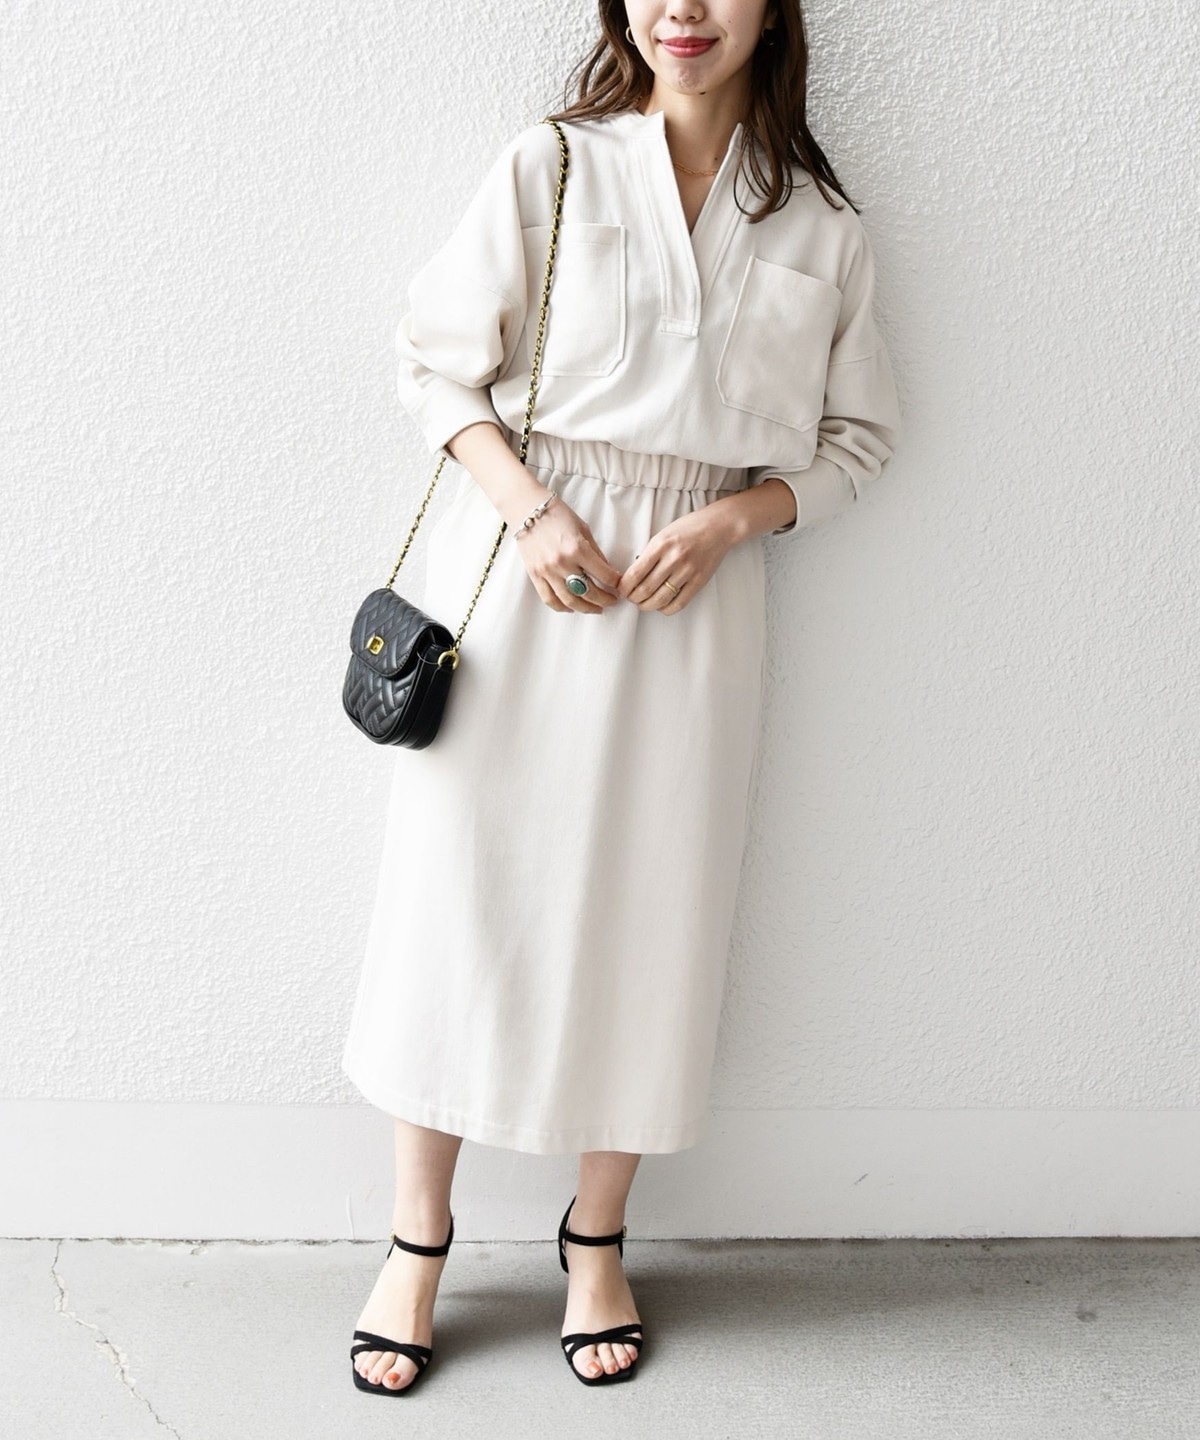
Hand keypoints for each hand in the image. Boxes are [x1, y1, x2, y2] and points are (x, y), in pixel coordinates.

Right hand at [514, 496, 624, 613]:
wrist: (527, 509)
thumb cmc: (558, 515)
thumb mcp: (583, 530)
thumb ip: (595, 552)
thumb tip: (608, 572)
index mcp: (578, 549)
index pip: (604, 575)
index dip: (615, 583)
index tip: (620, 586)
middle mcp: (562, 563)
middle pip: (589, 592)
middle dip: (605, 599)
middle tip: (612, 601)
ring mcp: (547, 571)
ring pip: (571, 601)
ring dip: (587, 608)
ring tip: (596, 609)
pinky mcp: (535, 575)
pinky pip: (550, 599)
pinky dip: (562, 607)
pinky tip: (572, 608)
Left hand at [618, 508, 734, 613]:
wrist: (718, 527)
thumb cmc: (688, 529)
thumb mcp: (663, 535)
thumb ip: (650, 554)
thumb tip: (633, 576)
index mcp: (661, 545)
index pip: (635, 574)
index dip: (624, 587)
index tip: (621, 590)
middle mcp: (673, 559)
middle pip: (645, 590)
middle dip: (633, 598)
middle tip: (631, 598)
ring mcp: (687, 571)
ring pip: (660, 599)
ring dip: (647, 606)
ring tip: (643, 604)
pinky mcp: (699, 581)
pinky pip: (679, 603)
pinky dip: (666, 609)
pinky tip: (662, 605)